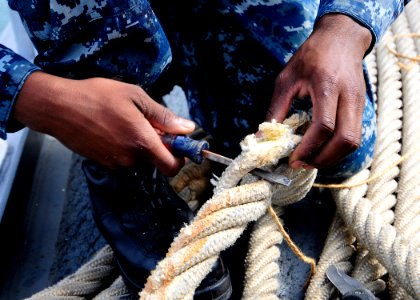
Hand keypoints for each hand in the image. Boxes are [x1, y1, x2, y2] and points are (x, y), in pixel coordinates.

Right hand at [13, 72, 194, 175]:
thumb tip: (187, 128)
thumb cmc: (96, 97)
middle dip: (155, 144)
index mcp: (142, 142)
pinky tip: (112, 128)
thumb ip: (163, 116)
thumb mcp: (135, 96)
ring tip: (123, 122)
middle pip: (155, 160)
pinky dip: (124, 146)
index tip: (177, 144)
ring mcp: (115, 163)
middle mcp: (130, 159)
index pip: (172, 167)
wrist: (58, 107)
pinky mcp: (102, 163)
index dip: (179, 158)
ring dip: (138, 144)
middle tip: (143, 121)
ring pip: (139, 158)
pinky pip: (123, 158)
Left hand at [266, 14, 371, 168]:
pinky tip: (321, 149)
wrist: (341, 38)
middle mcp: (348, 96)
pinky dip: (338, 149)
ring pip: (354, 142)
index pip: (324, 126)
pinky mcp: (362, 107)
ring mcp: (359, 102)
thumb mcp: (286, 79)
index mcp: (327, 85)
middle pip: (346, 140)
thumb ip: (275, 110)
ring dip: (332, 157)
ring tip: (310, 161)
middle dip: (323, 159)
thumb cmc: (310, 56)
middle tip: (302, 165)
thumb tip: (262, 138)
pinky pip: (354, 136)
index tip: (293, 159)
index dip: (309, 148)